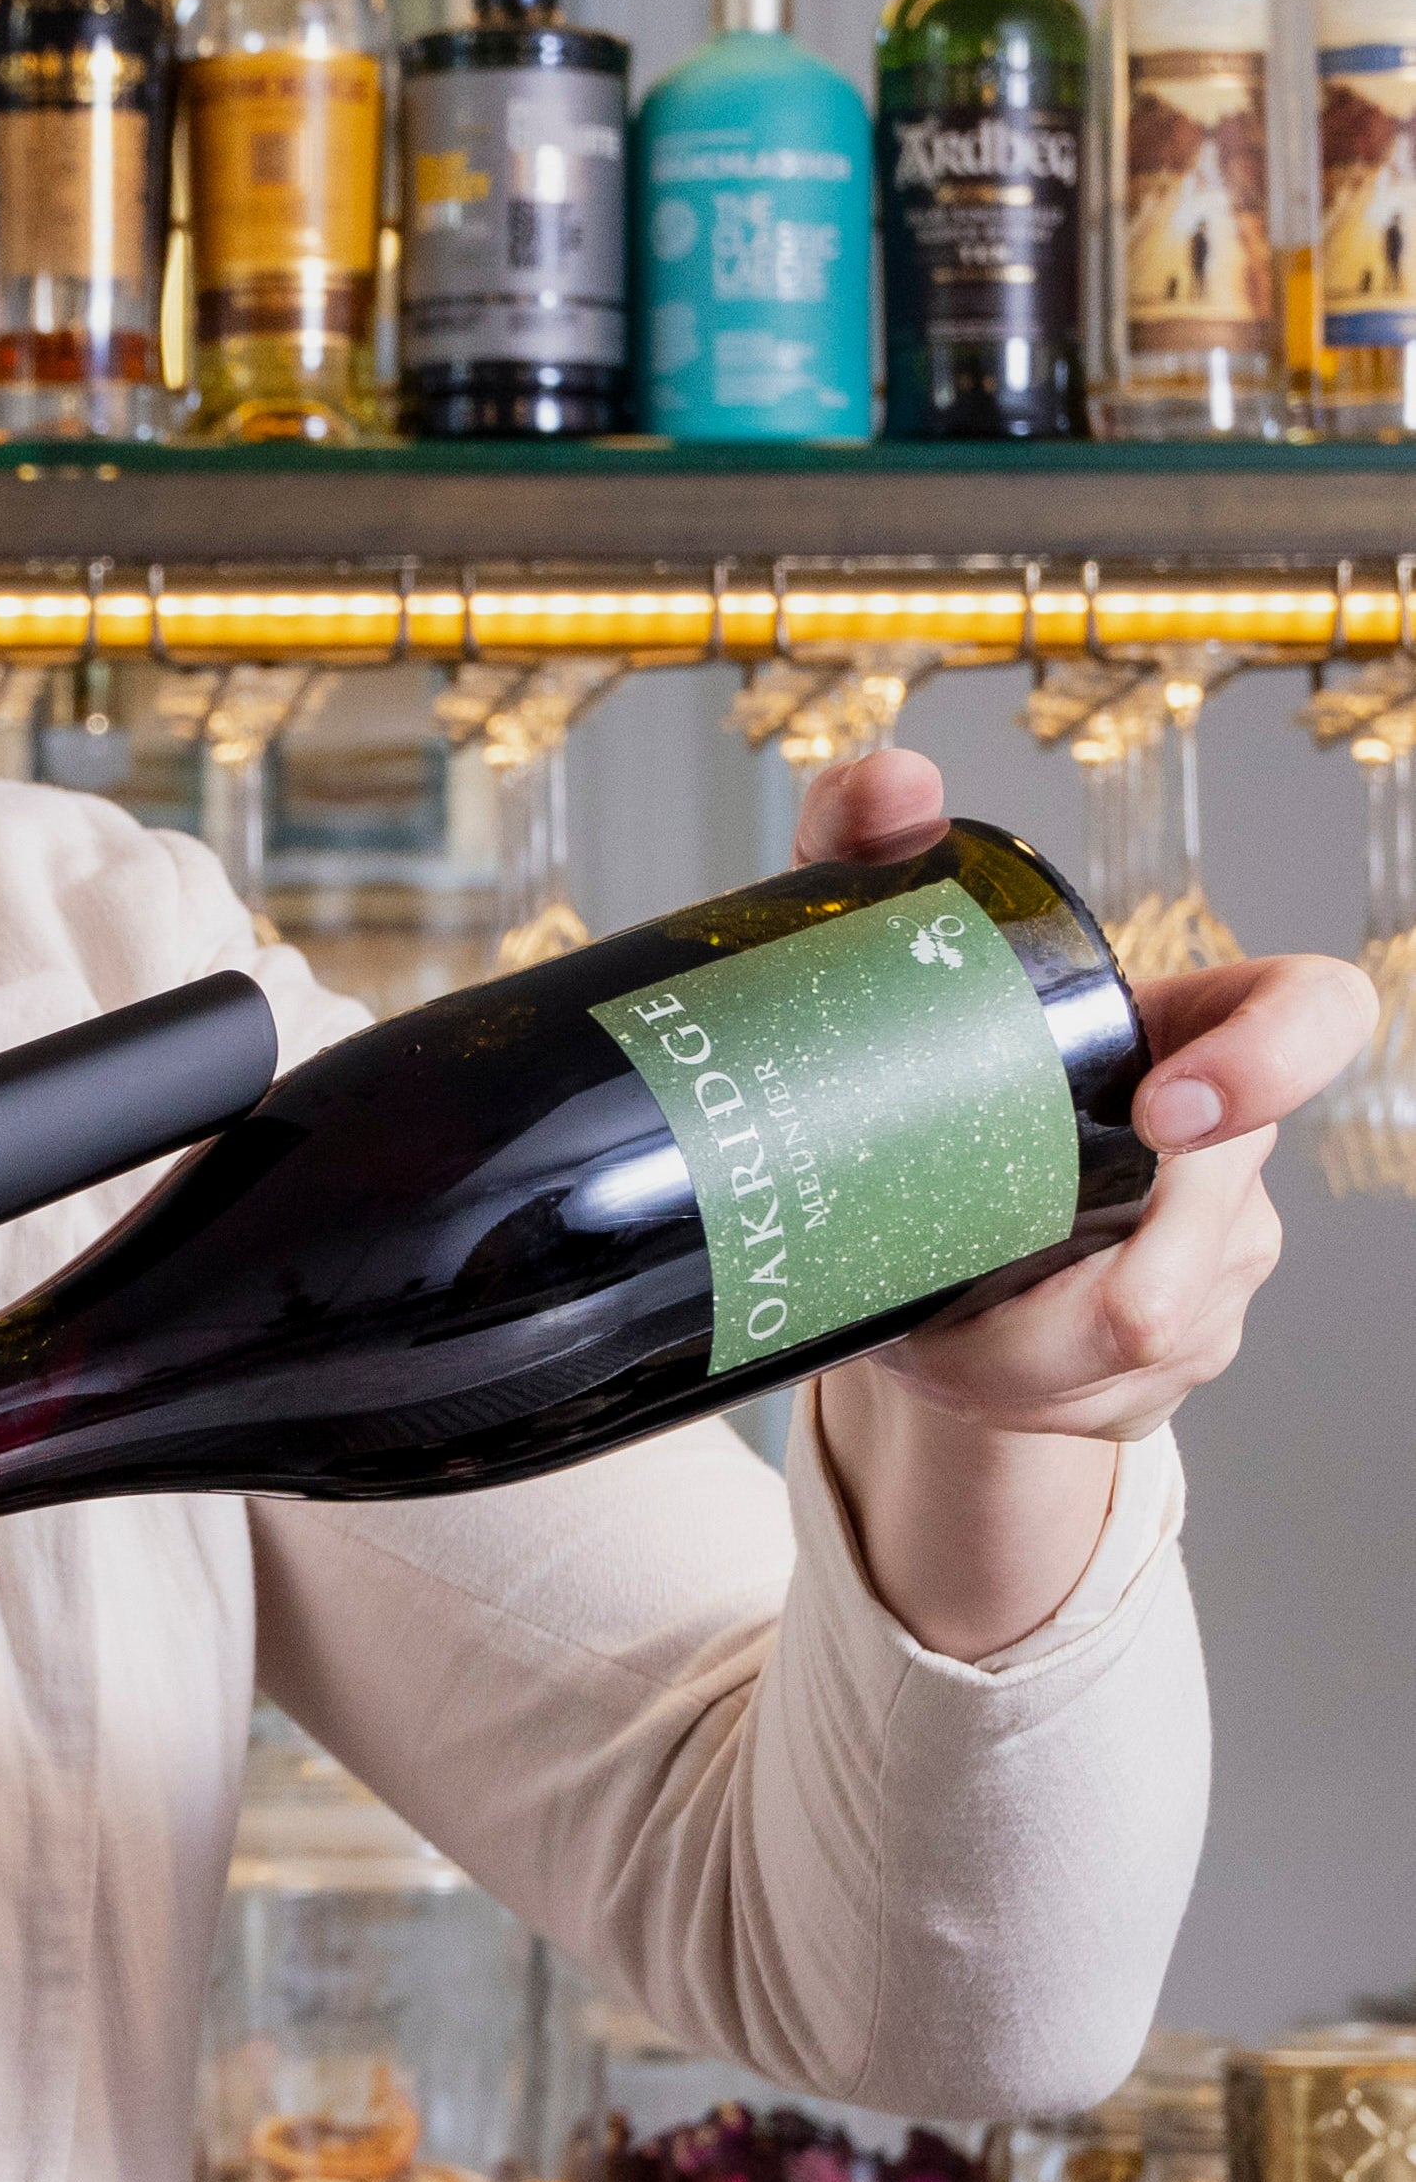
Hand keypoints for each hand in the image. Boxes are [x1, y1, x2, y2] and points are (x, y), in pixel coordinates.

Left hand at [789, 751, 1372, 1657]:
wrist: (895, 1255)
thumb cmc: (917, 1086)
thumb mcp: (880, 970)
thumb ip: (871, 857)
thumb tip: (892, 782)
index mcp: (1183, 1036)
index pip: (1310, 1013)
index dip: (1273, 1059)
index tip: (1169, 1110)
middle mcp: (1222, 1155)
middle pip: (1222, 1218)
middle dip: (1128, 1279)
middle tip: (1027, 1303)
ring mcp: (1208, 1269)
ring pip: (1153, 1330)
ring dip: (1034, 1347)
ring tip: (944, 1326)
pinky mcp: (1162, 1369)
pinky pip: (1108, 1400)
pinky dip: (1017, 1393)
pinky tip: (966, 1361)